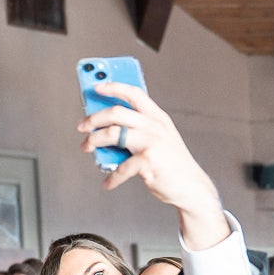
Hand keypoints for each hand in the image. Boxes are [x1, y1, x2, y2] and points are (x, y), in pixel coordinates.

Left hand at [76, 82, 226, 248]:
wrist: (191, 187)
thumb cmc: (171, 164)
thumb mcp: (159, 140)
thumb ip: (138, 131)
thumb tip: (105, 130)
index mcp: (158, 117)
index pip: (134, 93)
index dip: (114, 87)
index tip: (97, 88)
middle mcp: (155, 126)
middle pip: (117, 112)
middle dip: (94, 118)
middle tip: (82, 127)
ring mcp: (152, 142)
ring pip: (113, 134)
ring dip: (94, 140)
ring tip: (87, 148)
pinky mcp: (148, 161)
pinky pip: (120, 167)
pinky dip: (111, 177)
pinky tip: (108, 182)